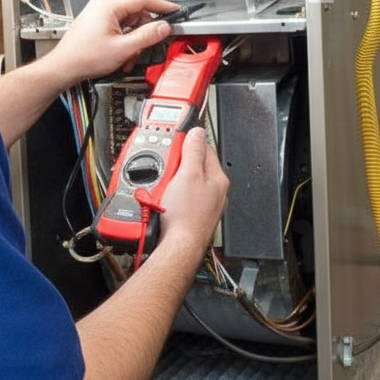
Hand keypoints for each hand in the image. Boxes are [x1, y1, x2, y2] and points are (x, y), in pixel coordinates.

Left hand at [49, 0, 178, 87]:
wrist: (64, 67)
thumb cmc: (85, 57)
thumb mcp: (123, 48)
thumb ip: (147, 36)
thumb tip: (163, 27)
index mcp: (108, 5)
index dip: (161, 6)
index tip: (174, 11)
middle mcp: (103, 6)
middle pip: (136, 14)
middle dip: (142, 34)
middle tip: (144, 47)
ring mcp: (99, 14)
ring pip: (129, 24)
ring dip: (133, 42)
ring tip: (127, 57)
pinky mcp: (97, 23)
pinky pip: (119, 29)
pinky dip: (124, 42)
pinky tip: (121, 56)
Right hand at [159, 127, 228, 257]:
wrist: (179, 247)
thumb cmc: (186, 217)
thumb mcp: (188, 175)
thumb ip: (193, 151)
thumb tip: (197, 132)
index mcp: (217, 178)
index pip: (205, 148)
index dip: (187, 142)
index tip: (174, 142)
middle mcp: (214, 191)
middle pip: (193, 165)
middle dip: (177, 164)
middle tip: (165, 168)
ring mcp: (203, 204)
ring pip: (185, 182)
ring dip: (171, 181)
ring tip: (161, 188)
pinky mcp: (191, 215)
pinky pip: (180, 198)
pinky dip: (170, 196)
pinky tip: (162, 201)